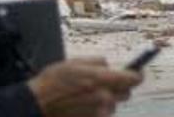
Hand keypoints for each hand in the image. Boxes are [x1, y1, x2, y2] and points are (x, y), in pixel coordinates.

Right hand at [28, 57, 142, 116]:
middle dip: (120, 88)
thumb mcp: (76, 62)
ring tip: (89, 95)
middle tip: (108, 83)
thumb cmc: (54, 81)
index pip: (133, 79)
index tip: (137, 73)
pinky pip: (102, 114)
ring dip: (108, 100)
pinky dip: (98, 109)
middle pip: (126, 93)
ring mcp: (99, 111)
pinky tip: (83, 104)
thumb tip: (108, 65)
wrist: (37, 103)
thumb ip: (97, 62)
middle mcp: (104, 97)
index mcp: (102, 79)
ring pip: (114, 104)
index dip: (136, 75)